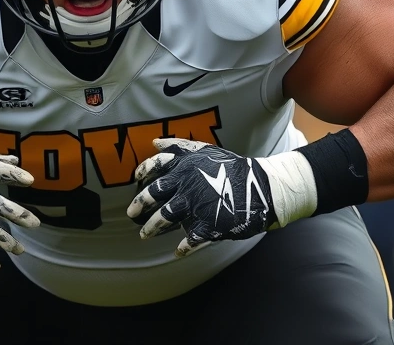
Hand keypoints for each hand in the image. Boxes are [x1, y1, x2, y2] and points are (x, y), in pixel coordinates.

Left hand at [127, 138, 274, 257]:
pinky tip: (178, 251)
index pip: (156, 166)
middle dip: (139, 205)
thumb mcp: (207, 151)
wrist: (263, 188)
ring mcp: (196, 205)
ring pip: (164, 218)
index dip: (143, 172)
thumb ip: (180, 147)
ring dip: (152, 228)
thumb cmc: (233, 169)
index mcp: (186, 166)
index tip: (136, 179)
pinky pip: (189, 240)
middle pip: (154, 194)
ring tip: (144, 235)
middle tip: (130, 214)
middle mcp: (186, 184)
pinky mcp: (207, 225)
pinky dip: (182, 248)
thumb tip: (154, 143)